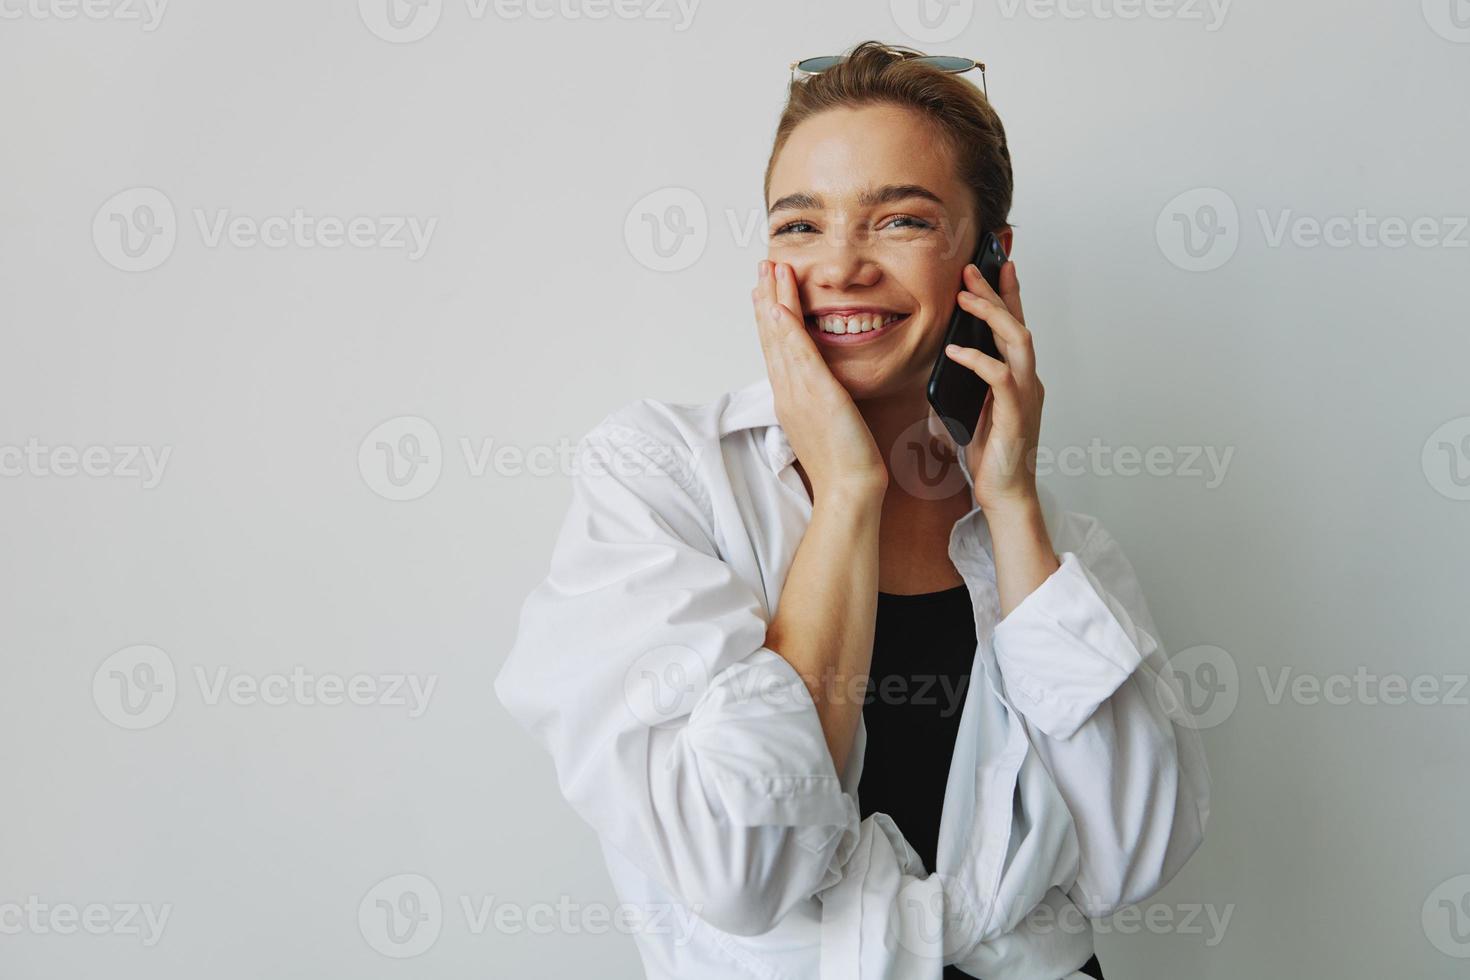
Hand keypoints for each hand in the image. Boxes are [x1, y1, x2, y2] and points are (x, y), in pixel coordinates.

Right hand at [751, 260, 886, 500]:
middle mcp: (787, 391)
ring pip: (780, 337)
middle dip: (766, 298)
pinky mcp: (815, 392)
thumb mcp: (829, 425)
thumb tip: (826, 390)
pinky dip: (787, 325)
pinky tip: (780, 304)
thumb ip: (823, 402)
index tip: (766, 292)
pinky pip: (797, 352)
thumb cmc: (845, 465)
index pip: (776, 349)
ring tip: (770, 269)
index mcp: (790, 399)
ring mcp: (797, 391)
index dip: (769, 318)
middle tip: (762, 267)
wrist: (848, 489)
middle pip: (771, 337)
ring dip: (774, 299)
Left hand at [937, 260, 1044, 513]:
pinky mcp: (1015, 414)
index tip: (997, 264)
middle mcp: (1027, 380)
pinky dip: (977, 359)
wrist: (1004, 493)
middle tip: (971, 269)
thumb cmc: (990, 454)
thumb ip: (968, 380)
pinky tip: (954, 350)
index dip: (1008, 293)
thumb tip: (946, 353)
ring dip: (991, 314)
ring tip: (964, 297)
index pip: (1015, 326)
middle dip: (995, 292)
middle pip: (1017, 323)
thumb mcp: (973, 407)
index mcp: (1018, 377)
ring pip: (1017, 340)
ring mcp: (1025, 395)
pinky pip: (999, 376)